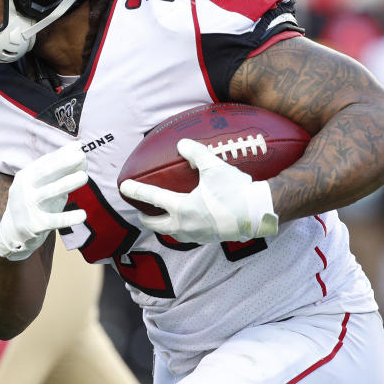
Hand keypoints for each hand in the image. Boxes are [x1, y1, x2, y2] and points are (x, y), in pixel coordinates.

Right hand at [0, 144, 87, 260]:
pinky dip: (68, 217)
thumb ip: (60, 173)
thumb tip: (81, 154)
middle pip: (45, 173)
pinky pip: (54, 220)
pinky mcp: (34, 225)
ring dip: (67, 183)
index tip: (79, 147)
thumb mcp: (43, 186)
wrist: (11, 233)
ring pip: (49, 193)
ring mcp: (28, 206)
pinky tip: (82, 215)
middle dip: (63, 163)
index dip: (62, 154)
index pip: (45, 162)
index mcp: (25, 176)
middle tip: (81, 156)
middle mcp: (24, 189)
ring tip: (84, 177)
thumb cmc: (34, 203)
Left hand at [120, 138, 278, 243]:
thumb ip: (195, 153)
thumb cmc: (235, 190)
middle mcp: (185, 225)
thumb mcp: (214, 166)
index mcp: (182, 208)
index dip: (137, 191)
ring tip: (162, 218)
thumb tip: (181, 143)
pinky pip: (187, 236)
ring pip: (172, 234)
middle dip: (146, 219)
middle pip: (156, 225)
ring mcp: (196, 235)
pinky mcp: (208, 239)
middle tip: (141, 212)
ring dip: (163, 226)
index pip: (153, 198)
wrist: (259, 212)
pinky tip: (187, 222)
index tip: (124, 188)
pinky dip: (180, 230)